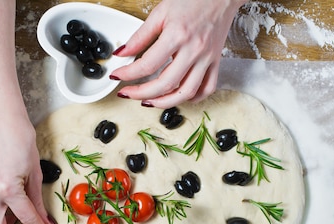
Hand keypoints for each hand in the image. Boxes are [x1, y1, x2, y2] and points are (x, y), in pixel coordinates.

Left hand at [110, 0, 246, 107]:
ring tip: (149, 102)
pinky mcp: (216, 62)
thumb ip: (140, 36)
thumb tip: (122, 53)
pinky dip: (193, 98)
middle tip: (128, 93)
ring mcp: (206, 59)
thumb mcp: (160, 13)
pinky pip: (207, 89)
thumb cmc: (192, 0)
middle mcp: (194, 50)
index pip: (147, 65)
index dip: (128, 74)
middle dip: (141, 93)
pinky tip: (178, 96)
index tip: (117, 76)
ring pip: (186, 92)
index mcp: (177, 35)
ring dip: (164, 103)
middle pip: (165, 84)